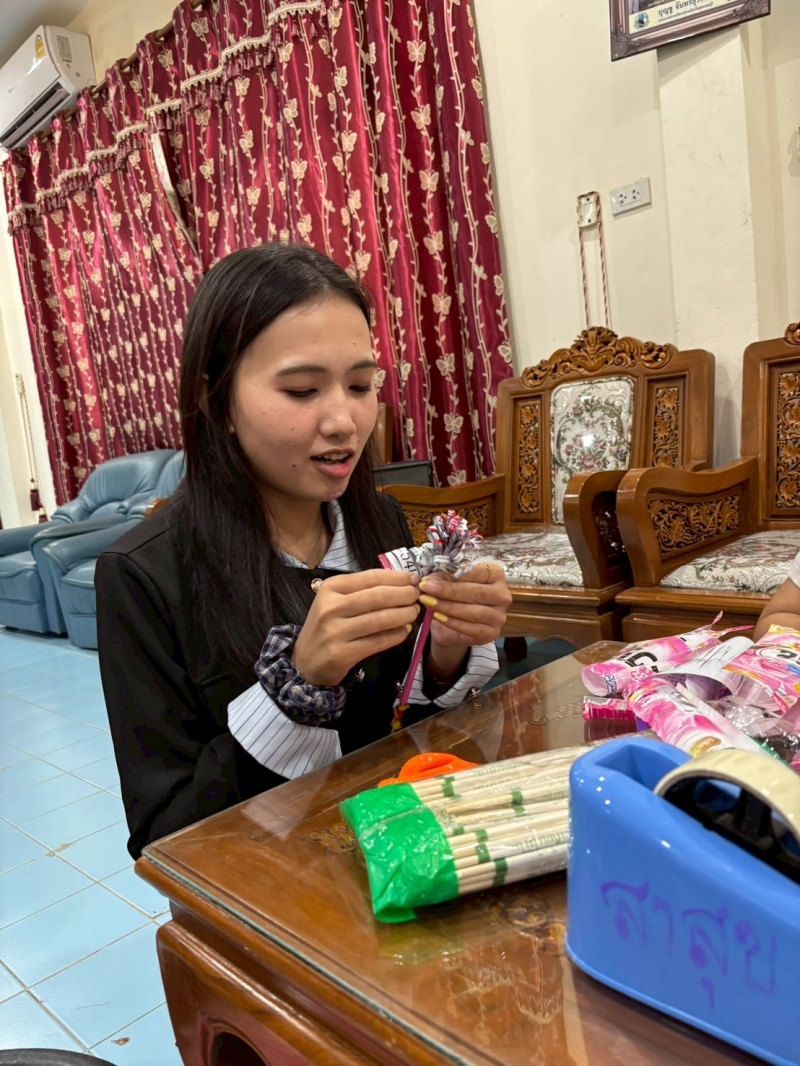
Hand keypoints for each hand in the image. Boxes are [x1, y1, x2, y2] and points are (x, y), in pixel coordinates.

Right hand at [293, 570, 420, 685]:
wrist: (306, 662)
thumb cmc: (326, 626)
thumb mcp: (336, 602)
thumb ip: (363, 591)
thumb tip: (402, 583)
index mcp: (331, 588)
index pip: (371, 578)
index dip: (397, 578)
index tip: (414, 580)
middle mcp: (331, 607)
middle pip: (378, 597)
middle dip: (404, 595)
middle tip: (417, 597)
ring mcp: (336, 631)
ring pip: (381, 619)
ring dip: (404, 615)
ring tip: (414, 613)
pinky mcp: (342, 653)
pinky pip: (377, 641)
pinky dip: (396, 635)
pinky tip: (404, 631)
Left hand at [419, 562, 510, 653]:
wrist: (454, 627)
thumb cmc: (455, 598)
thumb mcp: (448, 583)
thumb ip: (443, 578)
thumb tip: (430, 579)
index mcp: (495, 575)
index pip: (478, 572)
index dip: (454, 575)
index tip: (431, 579)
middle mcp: (502, 595)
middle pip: (476, 592)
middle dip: (448, 591)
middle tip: (426, 590)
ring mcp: (499, 616)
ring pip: (473, 611)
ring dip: (447, 607)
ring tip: (428, 602)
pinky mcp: (492, 633)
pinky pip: (471, 628)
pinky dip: (452, 622)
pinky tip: (438, 616)